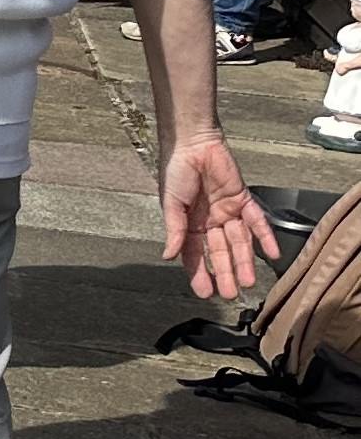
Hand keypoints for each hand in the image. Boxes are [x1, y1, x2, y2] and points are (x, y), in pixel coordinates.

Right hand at [160, 134, 276, 300]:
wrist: (193, 144)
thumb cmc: (176, 171)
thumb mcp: (170, 204)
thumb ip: (175, 231)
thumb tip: (167, 256)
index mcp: (189, 224)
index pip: (195, 255)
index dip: (199, 274)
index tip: (205, 292)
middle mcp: (210, 222)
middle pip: (220, 252)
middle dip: (224, 273)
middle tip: (229, 294)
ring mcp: (228, 212)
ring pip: (239, 242)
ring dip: (244, 262)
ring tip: (247, 282)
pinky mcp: (243, 200)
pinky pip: (257, 222)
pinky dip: (265, 238)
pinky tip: (271, 254)